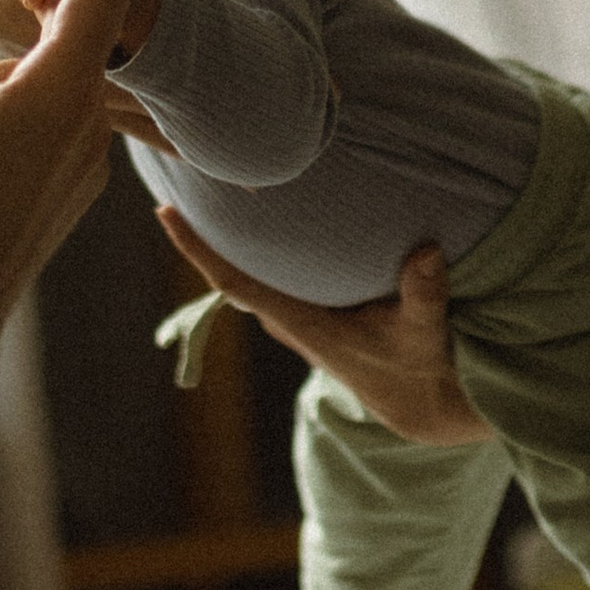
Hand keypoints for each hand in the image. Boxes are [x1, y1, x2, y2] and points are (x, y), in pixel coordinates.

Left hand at [155, 216, 490, 443]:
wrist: (421, 406)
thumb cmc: (418, 368)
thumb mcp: (422, 332)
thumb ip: (422, 294)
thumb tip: (425, 252)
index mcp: (302, 323)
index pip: (233, 281)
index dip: (197, 249)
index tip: (165, 213)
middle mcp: (290, 321)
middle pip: (229, 273)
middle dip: (202, 235)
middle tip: (179, 184)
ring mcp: (299, 321)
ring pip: (249, 276)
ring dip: (229, 242)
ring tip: (211, 194)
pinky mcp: (314, 317)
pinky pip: (271, 278)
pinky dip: (259, 250)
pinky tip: (263, 222)